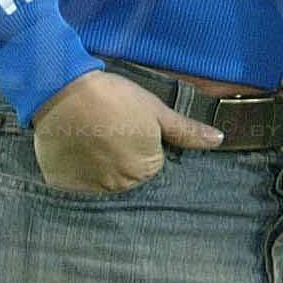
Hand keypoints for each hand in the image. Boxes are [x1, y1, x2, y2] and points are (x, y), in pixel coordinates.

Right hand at [31, 70, 221, 194]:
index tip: (130, 122)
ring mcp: (89, 187)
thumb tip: (219, 140)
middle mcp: (119, 186)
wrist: (63, 95)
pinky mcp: (63, 184)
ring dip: (100, 159)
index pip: (153, 159)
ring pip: (104, 174)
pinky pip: (77, 178)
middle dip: (124, 151)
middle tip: (111, 125)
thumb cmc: (115, 99)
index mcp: (145, 169)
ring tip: (92, 132)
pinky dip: (77, 164)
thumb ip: (186, 131)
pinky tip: (75, 143)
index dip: (143, 138)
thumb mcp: (155, 111)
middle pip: (130, 170)